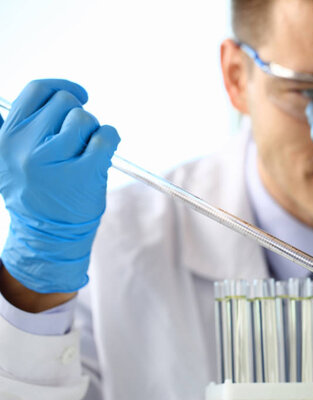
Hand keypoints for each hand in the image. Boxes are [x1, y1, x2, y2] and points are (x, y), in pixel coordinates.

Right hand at [0, 79, 119, 292]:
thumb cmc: (36, 193)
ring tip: (86, 153)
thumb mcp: (9, 159)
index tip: (79, 95)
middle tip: (79, 139)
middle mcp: (26, 146)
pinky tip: (105, 152)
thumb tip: (48, 93)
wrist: (46, 237)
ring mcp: (55, 160)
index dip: (63, 87)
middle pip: (66, 103)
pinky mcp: (83, 173)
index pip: (38, 90)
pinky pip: (106, 137)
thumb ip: (20, 126)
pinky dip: (111, 139)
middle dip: (79, 116)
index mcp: (6, 137)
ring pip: (86, 119)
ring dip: (93, 131)